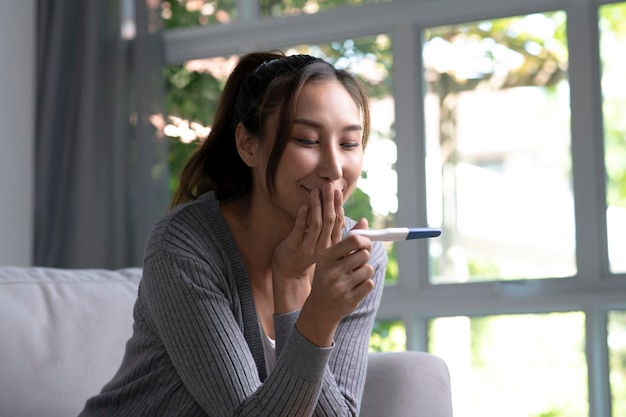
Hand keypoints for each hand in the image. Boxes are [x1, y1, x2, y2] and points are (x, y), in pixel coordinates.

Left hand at [271, 183, 343, 312]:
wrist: (290, 274)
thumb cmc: (310, 255)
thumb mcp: (329, 245)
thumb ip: (342, 231)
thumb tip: (364, 220)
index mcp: (332, 244)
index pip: (339, 222)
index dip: (338, 206)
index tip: (338, 191)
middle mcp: (323, 246)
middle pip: (329, 221)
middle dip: (329, 202)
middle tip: (328, 185)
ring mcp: (309, 247)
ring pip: (316, 224)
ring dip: (317, 205)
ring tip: (316, 191)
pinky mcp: (294, 246)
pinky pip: (300, 229)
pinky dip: (302, 217)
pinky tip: (304, 206)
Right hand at [296, 218, 375, 345]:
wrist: (319, 308)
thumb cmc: (327, 277)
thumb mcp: (332, 257)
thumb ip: (349, 239)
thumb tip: (365, 221)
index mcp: (326, 257)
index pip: (354, 240)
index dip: (365, 240)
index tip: (365, 245)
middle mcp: (332, 271)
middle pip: (364, 254)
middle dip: (364, 258)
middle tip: (357, 264)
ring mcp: (340, 286)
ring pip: (368, 269)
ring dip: (365, 272)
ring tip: (354, 277)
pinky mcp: (349, 299)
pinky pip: (369, 284)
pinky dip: (366, 285)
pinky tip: (355, 288)